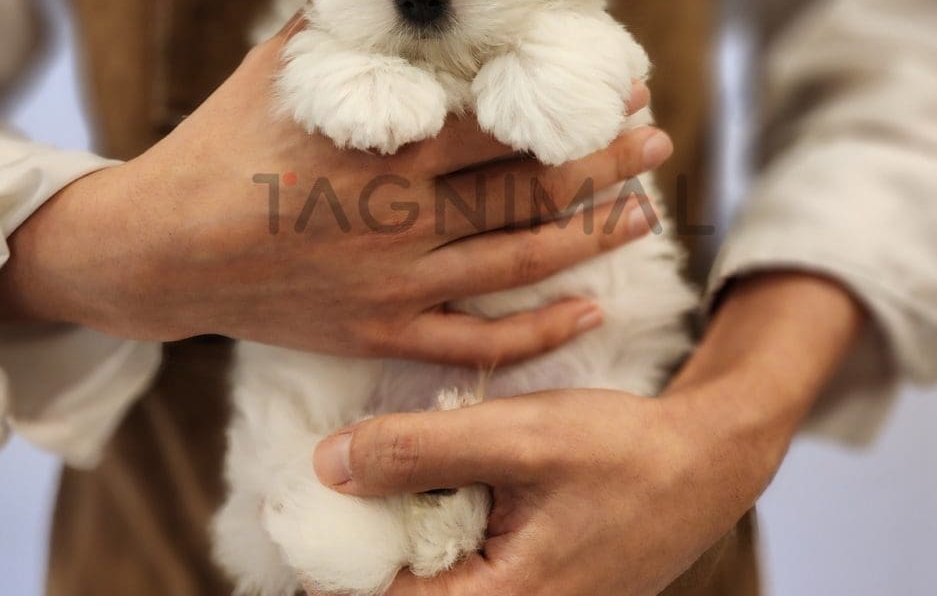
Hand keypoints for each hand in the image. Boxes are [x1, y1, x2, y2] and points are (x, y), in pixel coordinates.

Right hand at [0, 17, 668, 364]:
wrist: (161, 249)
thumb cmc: (221, 144)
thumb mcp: (279, 69)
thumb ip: (344, 25)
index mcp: (386, 147)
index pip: (505, 123)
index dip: (573, 106)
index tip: (620, 88)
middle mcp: (401, 218)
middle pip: (528, 190)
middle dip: (603, 165)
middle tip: (655, 143)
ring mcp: (395, 285)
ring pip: (519, 265)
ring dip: (591, 238)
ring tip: (644, 213)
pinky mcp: (379, 333)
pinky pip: (474, 345)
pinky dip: (537, 335)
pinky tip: (587, 312)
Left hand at [312, 273, 863, 594]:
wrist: (707, 461)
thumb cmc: (619, 450)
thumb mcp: (516, 436)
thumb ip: (419, 449)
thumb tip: (327, 466)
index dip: (334, 557)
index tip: (302, 506)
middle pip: (406, 592)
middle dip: (369, 539)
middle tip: (341, 476)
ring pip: (434, 575)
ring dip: (406, 525)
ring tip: (392, 466)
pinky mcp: (536, 581)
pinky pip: (465, 563)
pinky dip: (443, 520)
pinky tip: (445, 472)